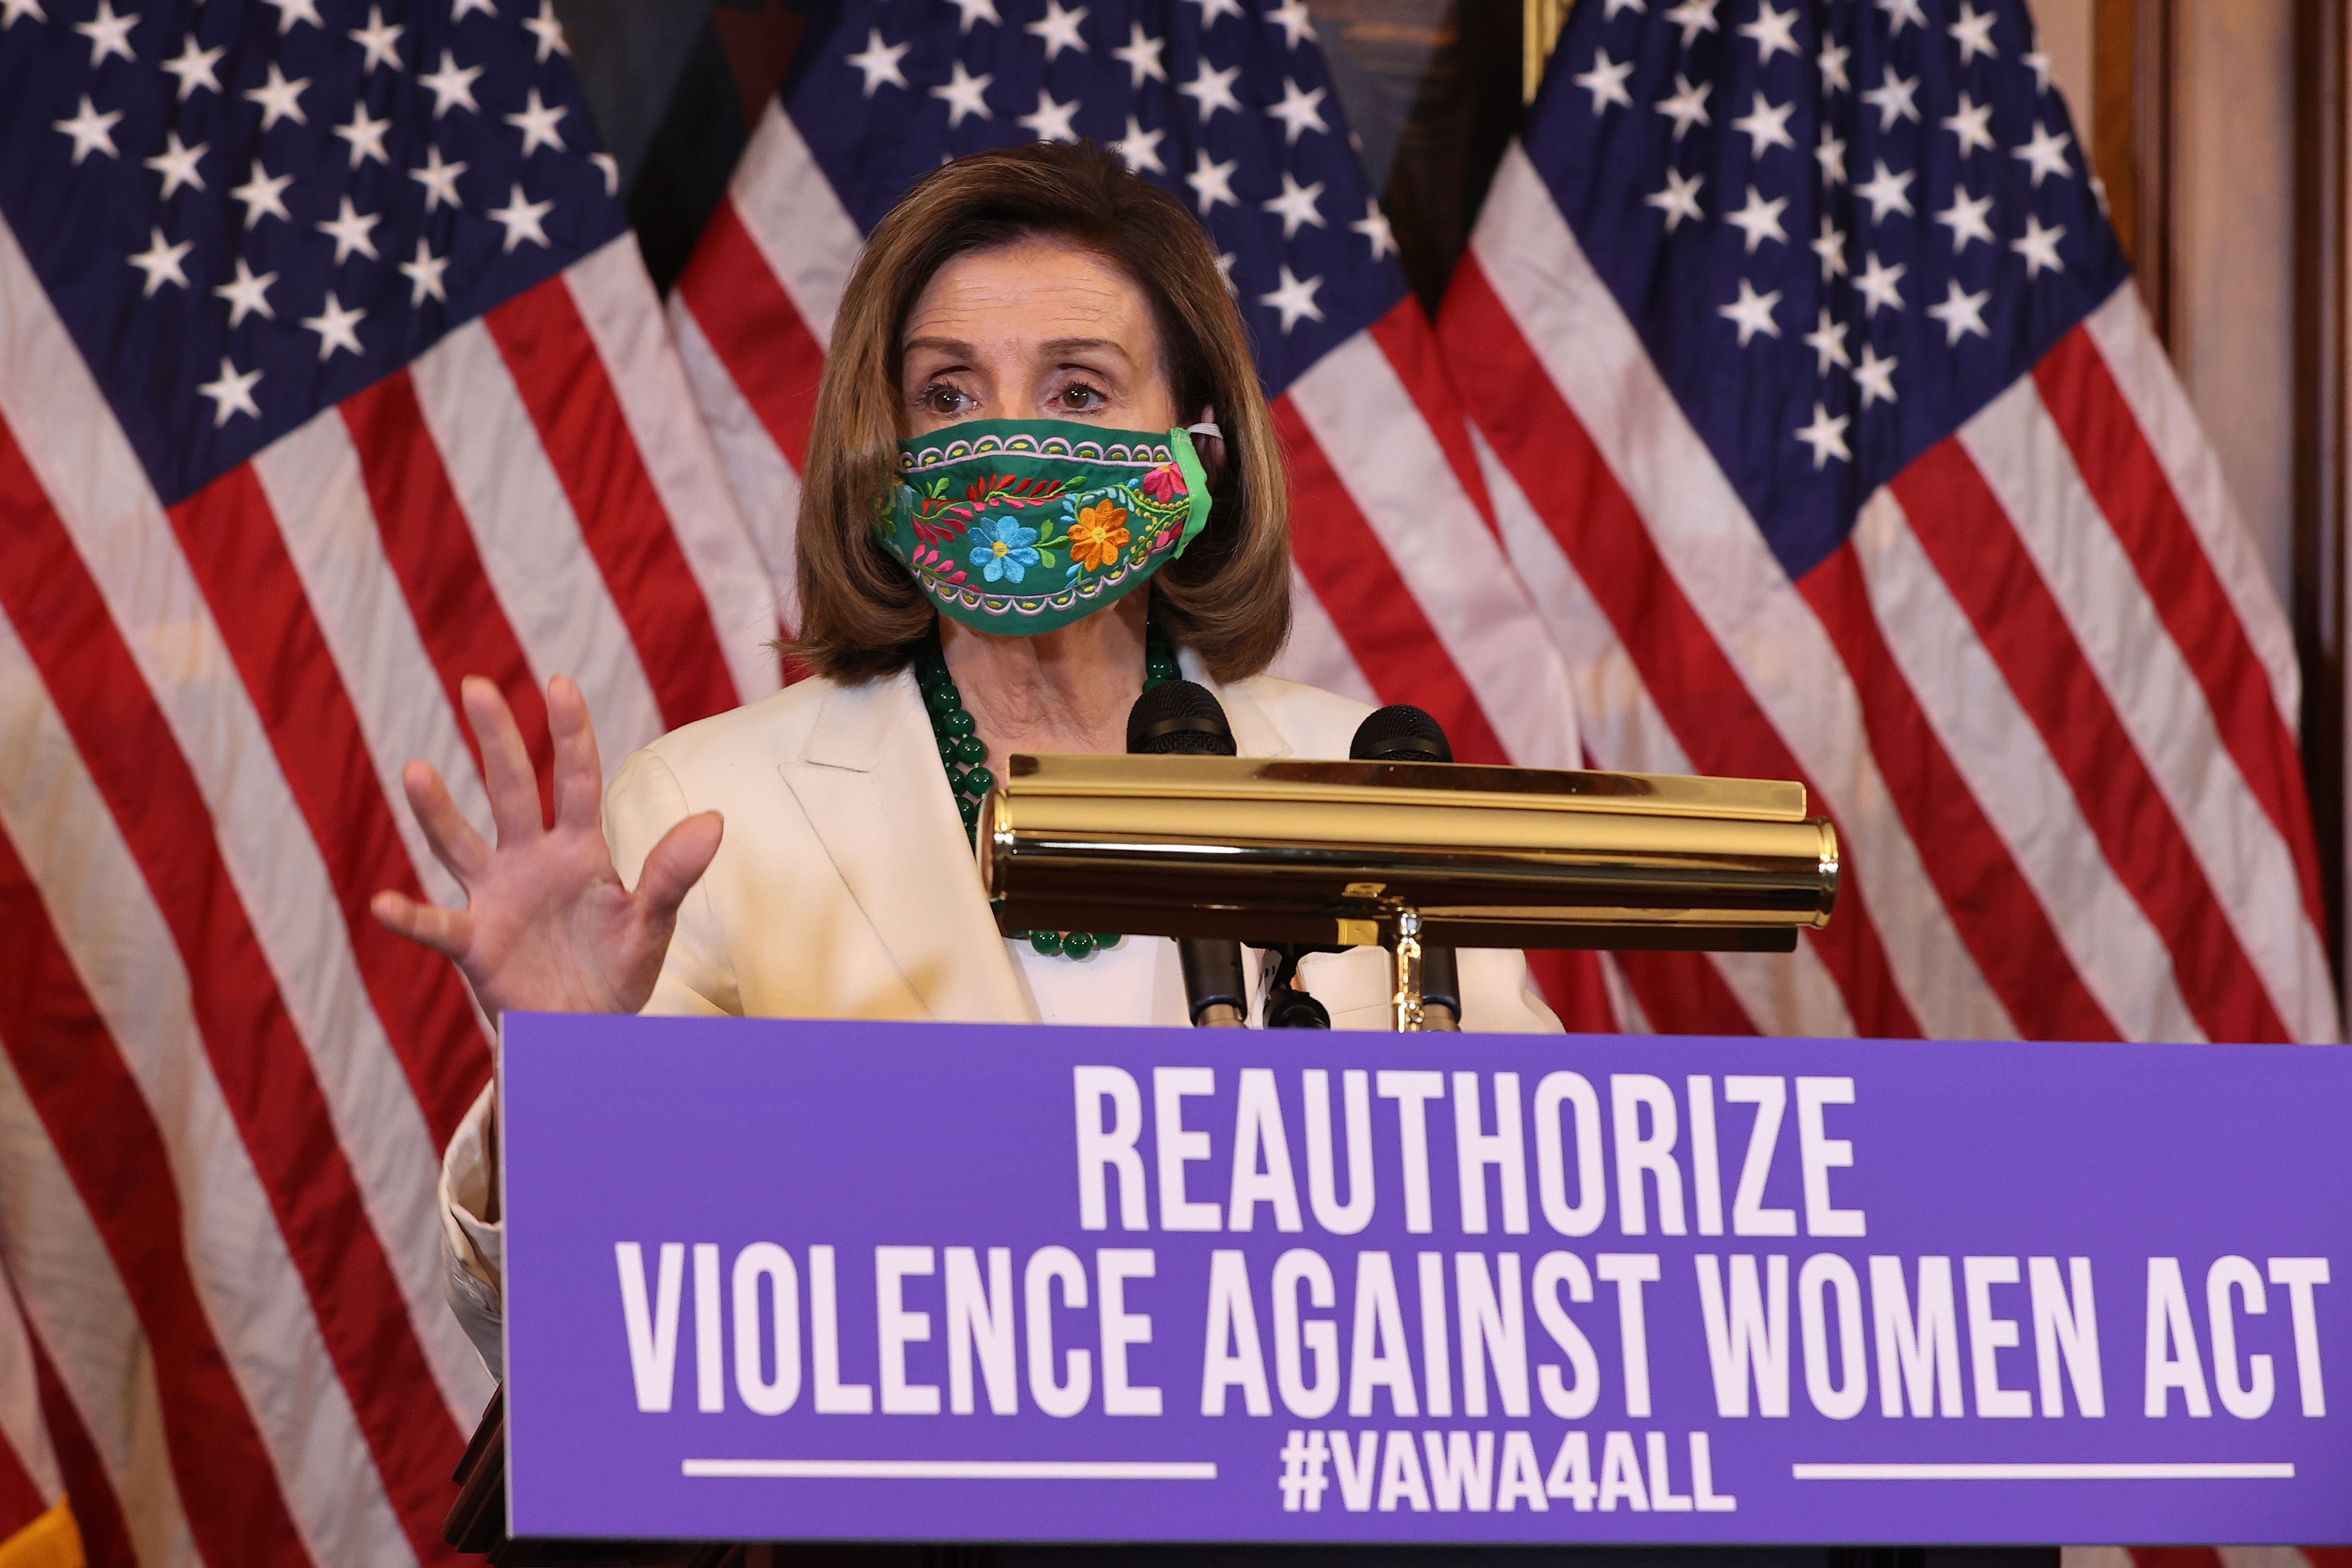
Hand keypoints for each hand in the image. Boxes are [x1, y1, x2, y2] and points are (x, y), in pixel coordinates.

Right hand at [371, 676, 721, 1020]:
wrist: (587, 1032)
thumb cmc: (617, 970)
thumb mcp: (651, 923)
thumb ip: (673, 873)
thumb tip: (714, 821)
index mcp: (578, 848)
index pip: (574, 779)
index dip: (568, 733)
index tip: (558, 683)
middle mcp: (530, 860)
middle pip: (511, 790)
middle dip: (496, 740)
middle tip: (476, 684)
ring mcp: (496, 896)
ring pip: (461, 843)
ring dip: (438, 810)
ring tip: (417, 770)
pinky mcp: (474, 942)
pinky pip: (438, 926)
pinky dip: (412, 917)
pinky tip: (385, 903)